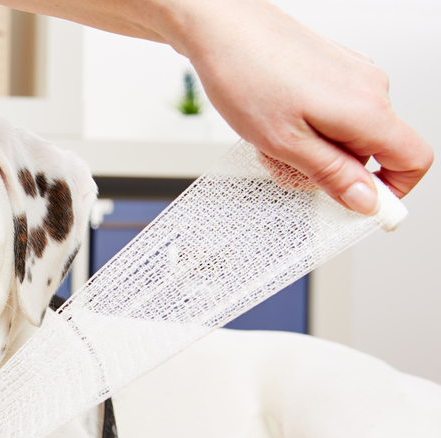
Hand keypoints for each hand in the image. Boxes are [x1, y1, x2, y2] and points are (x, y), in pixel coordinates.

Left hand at [174, 0, 432, 212]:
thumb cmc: (246, 76)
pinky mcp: (335, 70)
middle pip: (374, 152)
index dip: (393, 191)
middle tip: (289, 167)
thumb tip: (366, 201)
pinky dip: (308, 128)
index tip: (362, 208)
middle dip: (335, 171)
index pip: (414, 160)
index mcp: (367, 110)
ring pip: (349, 134)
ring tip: (274, 138)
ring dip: (315, 150)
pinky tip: (275, 120)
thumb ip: (332, 175)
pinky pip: (334, 114)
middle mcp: (370, 88)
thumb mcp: (285, 144)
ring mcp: (354, 75)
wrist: (223, 29)